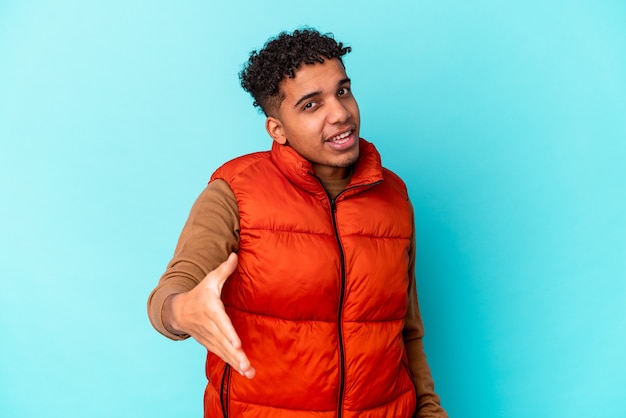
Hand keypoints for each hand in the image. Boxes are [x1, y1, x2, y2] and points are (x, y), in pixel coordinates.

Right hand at [165, 253, 255, 378]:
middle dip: (235, 355)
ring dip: (236, 363)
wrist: (179, 311)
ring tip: (249, 372)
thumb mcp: (210, 280)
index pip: (221, 323)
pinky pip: (222, 355)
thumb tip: (235, 255)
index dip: (228, 334)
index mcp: (211, 310)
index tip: (237, 344)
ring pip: (223, 352)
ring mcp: (209, 337)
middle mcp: (210, 326)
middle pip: (223, 342)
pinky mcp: (210, 344)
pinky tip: (245, 372)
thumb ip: (224, 270)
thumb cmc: (199, 294)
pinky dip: (232, 364)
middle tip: (247, 365)